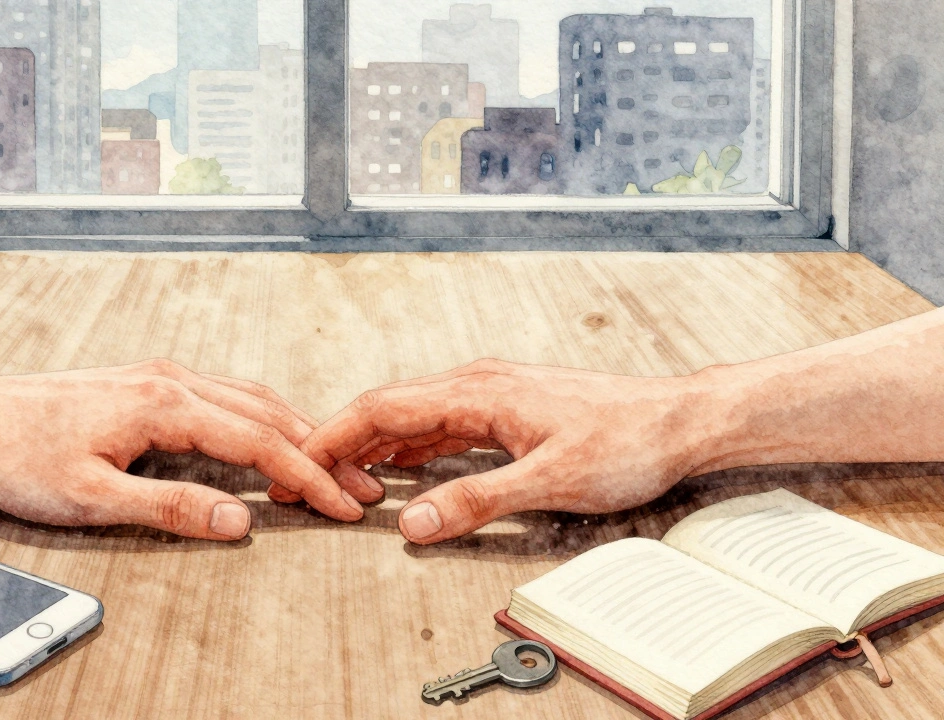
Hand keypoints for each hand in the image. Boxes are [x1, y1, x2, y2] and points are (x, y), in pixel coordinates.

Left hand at [0, 359, 364, 539]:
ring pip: (250, 400)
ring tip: (331, 467)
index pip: (259, 442)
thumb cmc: (21, 455)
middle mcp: (171, 380)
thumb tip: (236, 518)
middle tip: (360, 488)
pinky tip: (270, 437)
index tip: (343, 505)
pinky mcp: (150, 384)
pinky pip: (226, 397)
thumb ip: (169, 507)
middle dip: (320, 454)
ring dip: (296, 433)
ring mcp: (162, 377)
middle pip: (267, 414)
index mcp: (164, 404)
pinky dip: (263, 420)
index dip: (309, 477)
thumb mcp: (92, 497)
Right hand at [300, 360, 707, 543]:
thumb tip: (416, 521)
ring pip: (410, 415)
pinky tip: (400, 466)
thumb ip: (478, 499)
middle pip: (386, 408)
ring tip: (342, 478)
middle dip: (340, 443)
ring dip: (372, 445)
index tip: (301, 465)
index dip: (334, 438)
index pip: (382, 409)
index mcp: (478, 392)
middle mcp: (477, 384)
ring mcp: (490, 395)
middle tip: (307, 480)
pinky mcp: (504, 410)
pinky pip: (438, 424)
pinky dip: (407, 446)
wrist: (679, 421)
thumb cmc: (628, 441)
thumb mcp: (550, 480)